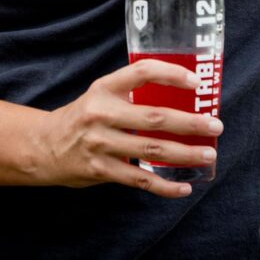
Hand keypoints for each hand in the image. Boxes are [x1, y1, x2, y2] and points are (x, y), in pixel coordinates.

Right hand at [33, 60, 222, 197]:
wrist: (43, 146)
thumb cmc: (82, 117)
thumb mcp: (100, 95)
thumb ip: (130, 93)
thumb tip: (179, 99)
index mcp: (104, 88)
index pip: (142, 72)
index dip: (171, 73)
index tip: (196, 82)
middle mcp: (101, 113)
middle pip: (154, 117)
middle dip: (190, 123)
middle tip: (215, 125)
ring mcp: (100, 143)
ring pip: (151, 150)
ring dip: (185, 154)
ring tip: (208, 154)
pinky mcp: (101, 170)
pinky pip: (140, 180)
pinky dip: (165, 186)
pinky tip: (184, 187)